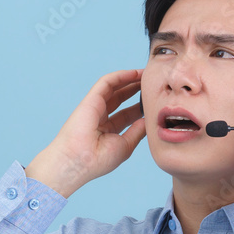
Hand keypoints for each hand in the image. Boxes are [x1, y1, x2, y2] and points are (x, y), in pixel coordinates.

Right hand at [26, 69, 145, 197]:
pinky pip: (107, 82)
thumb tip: (149, 120)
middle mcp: (100, 118)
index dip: (140, 107)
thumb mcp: (125, 145)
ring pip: (114, 88)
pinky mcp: (91, 99)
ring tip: (146, 74)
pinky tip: (135, 73)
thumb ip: (137, 131)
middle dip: (136, 90)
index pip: (127, 115)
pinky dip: (120, 76)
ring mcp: (95, 108)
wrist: (79, 161)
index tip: (154, 101)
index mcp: (107, 131)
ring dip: (130, 80)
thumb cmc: (99, 159)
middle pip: (121, 99)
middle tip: (152, 83)